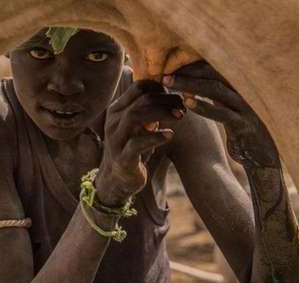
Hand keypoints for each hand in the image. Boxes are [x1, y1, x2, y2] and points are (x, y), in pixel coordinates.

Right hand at [96, 80, 183, 205]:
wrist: (117, 179)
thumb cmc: (133, 148)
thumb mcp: (139, 126)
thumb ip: (148, 110)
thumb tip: (172, 94)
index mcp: (117, 110)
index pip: (138, 87)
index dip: (160, 88)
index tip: (175, 97)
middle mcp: (113, 122)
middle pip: (141, 100)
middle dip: (166, 100)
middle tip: (184, 106)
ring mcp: (116, 140)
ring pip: (135, 116)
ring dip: (161, 113)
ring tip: (180, 116)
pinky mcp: (123, 158)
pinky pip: (137, 144)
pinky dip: (156, 137)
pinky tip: (170, 135)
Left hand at [163, 61, 279, 168]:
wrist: (263, 158)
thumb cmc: (240, 133)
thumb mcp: (227, 112)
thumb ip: (214, 98)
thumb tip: (188, 89)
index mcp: (238, 86)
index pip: (212, 67)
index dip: (190, 65)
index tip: (167, 66)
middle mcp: (243, 91)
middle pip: (212, 73)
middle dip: (187, 71)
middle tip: (163, 72)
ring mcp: (245, 107)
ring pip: (215, 89)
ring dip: (189, 84)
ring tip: (167, 82)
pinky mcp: (245, 125)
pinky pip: (222, 113)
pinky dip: (204, 106)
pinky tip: (186, 103)